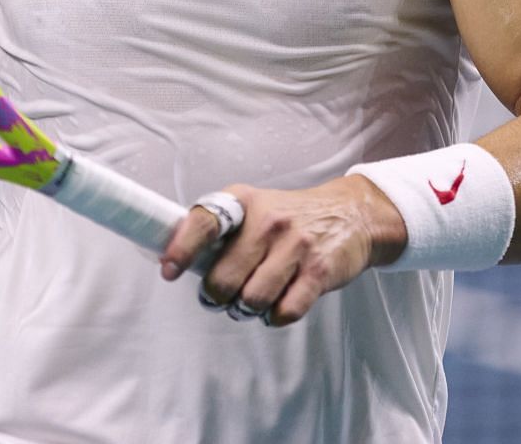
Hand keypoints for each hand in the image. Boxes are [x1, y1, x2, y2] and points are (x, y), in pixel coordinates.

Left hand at [159, 176, 405, 326]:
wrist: (351, 214)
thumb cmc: (289, 217)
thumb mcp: (253, 207)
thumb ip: (221, 231)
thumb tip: (178, 261)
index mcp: (243, 202)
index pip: (204, 223)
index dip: (182, 249)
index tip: (170, 271)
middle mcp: (268, 221)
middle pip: (223, 279)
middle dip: (216, 297)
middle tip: (218, 298)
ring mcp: (296, 246)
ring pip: (252, 300)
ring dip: (245, 310)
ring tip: (248, 303)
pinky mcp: (319, 271)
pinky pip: (285, 312)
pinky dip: (274, 318)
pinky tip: (275, 307)